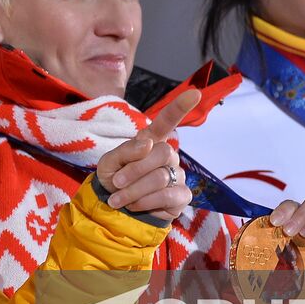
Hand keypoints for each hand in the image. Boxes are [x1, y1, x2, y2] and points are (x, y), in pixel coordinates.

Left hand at [95, 89, 199, 221]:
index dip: (180, 106)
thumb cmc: (113, 180)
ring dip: (134, 191)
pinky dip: (146, 203)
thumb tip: (148, 144)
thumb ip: (125, 151)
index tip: (195, 93)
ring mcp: (177, 175)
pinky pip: (168, 197)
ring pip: (161, 178)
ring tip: (118, 199)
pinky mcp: (182, 197)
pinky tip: (135, 206)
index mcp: (151, 141)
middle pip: (162, 153)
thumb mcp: (108, 163)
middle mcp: (168, 156)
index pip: (168, 120)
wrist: (112, 210)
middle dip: (134, 171)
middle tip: (116, 183)